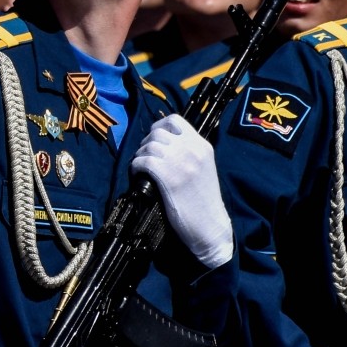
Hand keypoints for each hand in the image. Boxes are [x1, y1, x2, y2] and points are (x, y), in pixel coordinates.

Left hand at [132, 115, 233, 268]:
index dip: (159, 127)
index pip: (175, 120)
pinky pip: (143, 161)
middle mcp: (192, 150)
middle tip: (146, 156)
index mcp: (202, 146)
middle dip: (147, 142)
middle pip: (158, 132)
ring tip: (142, 167)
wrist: (210, 226)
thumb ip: (188, 153)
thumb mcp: (203, 168)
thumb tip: (163, 143)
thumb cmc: (204, 201)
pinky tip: (138, 174)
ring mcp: (180, 162)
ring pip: (149, 146)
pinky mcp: (169, 177)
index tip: (154, 139)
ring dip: (141, 155)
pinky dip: (136, 166)